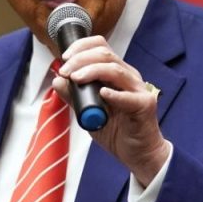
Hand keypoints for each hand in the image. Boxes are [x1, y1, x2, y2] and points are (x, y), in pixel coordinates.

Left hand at [52, 36, 170, 185]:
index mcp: (117, 73)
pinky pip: (129, 97)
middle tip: (65, 70)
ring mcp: (138, 90)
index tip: (64, 57)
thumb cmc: (118, 132)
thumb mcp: (89, 113)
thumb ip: (74, 97)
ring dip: (92, 71)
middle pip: (105, 54)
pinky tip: (102, 93)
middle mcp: (129, 77)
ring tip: (76, 78)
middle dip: (80, 59)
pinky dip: (114, 94)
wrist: (139, 154)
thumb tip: (58, 81)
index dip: (81, 47)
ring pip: (115, 70)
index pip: (100, 47)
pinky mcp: (145, 105)